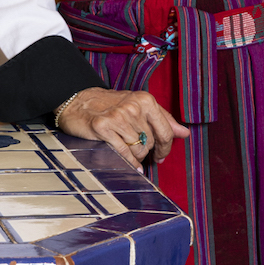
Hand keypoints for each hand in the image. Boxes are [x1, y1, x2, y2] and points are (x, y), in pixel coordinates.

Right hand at [56, 87, 188, 168]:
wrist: (78, 101)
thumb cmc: (111, 105)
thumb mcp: (139, 105)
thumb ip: (163, 119)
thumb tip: (184, 133)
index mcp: (146, 100)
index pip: (166, 131)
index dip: (166, 148)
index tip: (161, 155)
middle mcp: (133, 107)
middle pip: (151, 143)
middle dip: (146, 151)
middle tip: (137, 149)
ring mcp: (118, 117)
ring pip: (138, 150)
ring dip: (134, 156)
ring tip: (125, 149)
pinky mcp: (103, 128)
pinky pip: (123, 154)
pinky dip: (127, 163)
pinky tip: (127, 164)